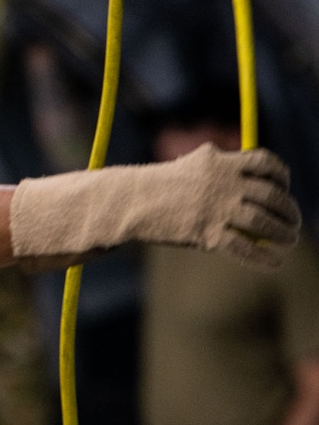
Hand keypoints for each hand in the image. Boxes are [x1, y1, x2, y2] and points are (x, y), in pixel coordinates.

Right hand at [10, 143, 299, 270]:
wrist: (129, 202)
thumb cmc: (158, 185)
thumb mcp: (190, 167)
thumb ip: (219, 169)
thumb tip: (247, 178)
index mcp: (220, 162)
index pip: (266, 163)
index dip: (282, 177)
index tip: (284, 188)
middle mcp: (224, 183)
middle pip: (272, 196)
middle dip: (289, 211)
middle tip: (294, 223)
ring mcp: (218, 209)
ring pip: (265, 224)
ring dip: (283, 235)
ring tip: (289, 241)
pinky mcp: (209, 234)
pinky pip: (246, 249)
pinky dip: (264, 258)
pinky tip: (274, 262)